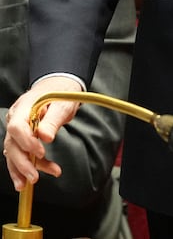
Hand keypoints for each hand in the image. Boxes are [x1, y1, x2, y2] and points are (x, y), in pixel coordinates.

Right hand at [3, 76, 82, 190]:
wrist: (60, 87)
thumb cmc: (61, 93)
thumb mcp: (62, 104)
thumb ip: (53, 120)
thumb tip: (46, 137)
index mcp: (24, 106)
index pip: (17, 127)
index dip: (26, 142)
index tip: (41, 152)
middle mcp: (16, 118)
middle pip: (12, 143)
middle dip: (22, 162)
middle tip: (35, 177)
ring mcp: (17, 129)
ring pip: (13, 152)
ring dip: (21, 169)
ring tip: (29, 183)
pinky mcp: (21, 138)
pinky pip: (20, 154)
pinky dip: (25, 167)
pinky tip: (31, 179)